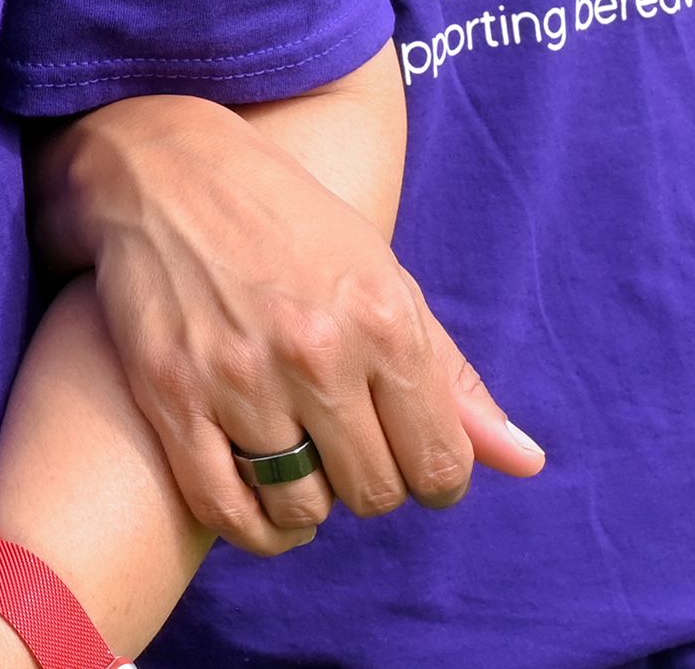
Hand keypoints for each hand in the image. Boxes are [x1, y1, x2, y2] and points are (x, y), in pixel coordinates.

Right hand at [58, 96, 538, 552]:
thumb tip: (528, 463)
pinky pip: (222, 507)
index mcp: (383, 320)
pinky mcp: (170, 393)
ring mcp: (237, 376)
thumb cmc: (291, 225)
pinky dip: (250, 525)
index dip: (434, 478)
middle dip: (370, 483)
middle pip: (373, 492)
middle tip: (347, 449)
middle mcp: (315, 352)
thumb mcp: (385, 280)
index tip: (409, 459)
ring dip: (307, 501)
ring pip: (300, 506)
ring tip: (299, 463)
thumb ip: (452, 378)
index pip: (439, 465)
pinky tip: (258, 499)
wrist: (166, 169)